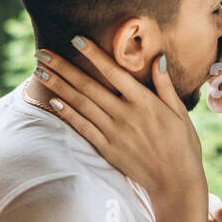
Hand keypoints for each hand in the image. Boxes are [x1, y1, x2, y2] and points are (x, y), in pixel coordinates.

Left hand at [32, 39, 205, 213]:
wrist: (176, 182)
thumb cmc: (182, 145)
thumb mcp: (179, 112)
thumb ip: (165, 85)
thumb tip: (158, 58)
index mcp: (145, 102)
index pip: (114, 72)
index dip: (94, 55)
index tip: (75, 39)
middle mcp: (126, 115)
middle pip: (88, 86)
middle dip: (63, 68)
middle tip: (42, 53)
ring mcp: (114, 133)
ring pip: (81, 104)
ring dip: (58, 86)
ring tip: (39, 72)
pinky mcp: (107, 149)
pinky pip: (83, 128)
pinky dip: (67, 114)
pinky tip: (53, 100)